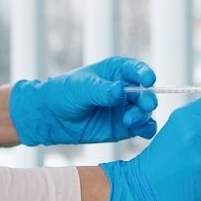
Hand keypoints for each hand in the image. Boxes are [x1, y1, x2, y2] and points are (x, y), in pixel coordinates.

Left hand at [9, 56, 157, 145]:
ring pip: (146, 111)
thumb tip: (120, 91)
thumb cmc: (65, 93)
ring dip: (144, 115)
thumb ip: (101, 90)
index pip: (137, 69)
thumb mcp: (81, 88)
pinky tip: (142, 131)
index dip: (145, 73)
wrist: (52, 117)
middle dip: (147, 98)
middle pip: (146, 92)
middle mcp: (126, 89)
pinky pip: (143, 128)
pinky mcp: (126, 127)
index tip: (148, 80)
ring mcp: (127, 108)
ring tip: (129, 120)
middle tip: (143, 105)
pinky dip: (146, 129)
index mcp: (117, 71)